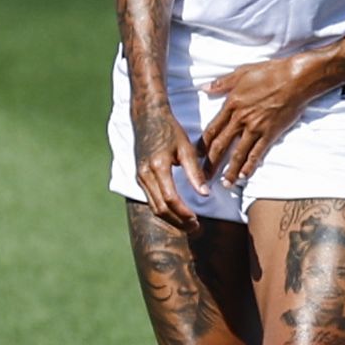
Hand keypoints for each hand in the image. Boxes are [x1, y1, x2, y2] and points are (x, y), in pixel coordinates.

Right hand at [132, 102, 209, 232]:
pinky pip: (150, 199)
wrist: (148, 117)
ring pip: (153, 206)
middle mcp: (145, 175)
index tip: (197, 220)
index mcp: (158, 167)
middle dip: (177, 221)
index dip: (184, 213)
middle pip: (160, 208)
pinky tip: (177, 212)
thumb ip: (195, 172)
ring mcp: (140, 176)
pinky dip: (163, 209)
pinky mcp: (139, 177)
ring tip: (188, 223)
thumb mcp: (186, 148)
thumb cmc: (170, 130)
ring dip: (170, 218)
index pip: (170, 199)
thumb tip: (205, 194)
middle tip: (195, 228)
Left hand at [198, 54, 314, 185]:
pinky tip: (244, 176)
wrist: (296, 78)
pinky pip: (258, 153)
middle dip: (210, 163)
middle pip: (220, 146)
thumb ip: (222, 83)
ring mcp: (256, 128)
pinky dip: (250, 166)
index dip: (202, 145)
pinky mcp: (271, 133)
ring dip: (229, 170)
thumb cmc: (271, 72)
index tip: (195, 156)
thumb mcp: (242, 72)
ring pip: (238, 153)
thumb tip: (205, 88)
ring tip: (223, 184)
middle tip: (202, 178)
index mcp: (231, 105)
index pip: (212, 130)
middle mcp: (241, 119)